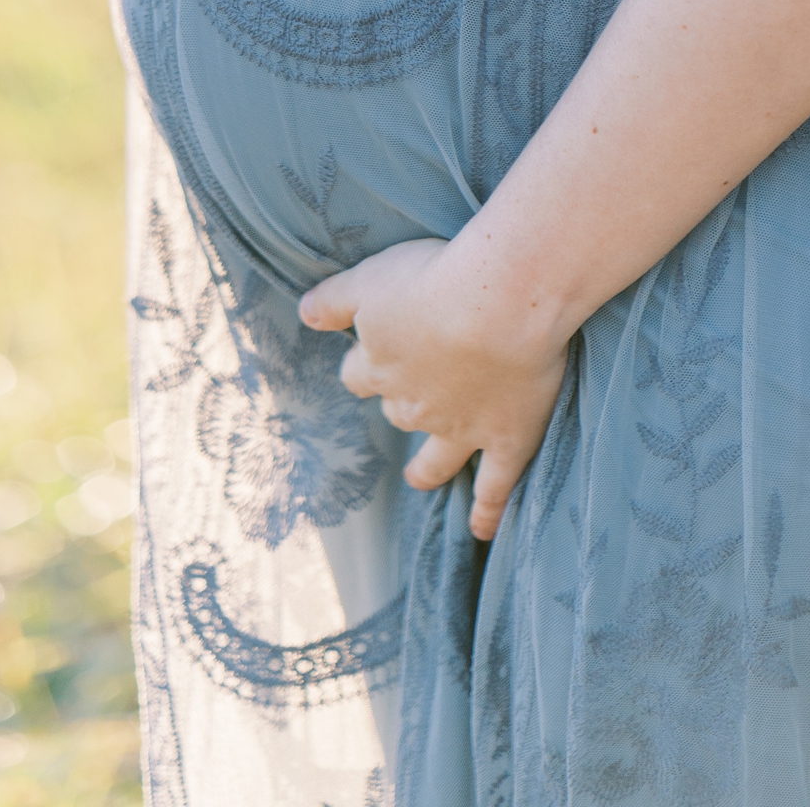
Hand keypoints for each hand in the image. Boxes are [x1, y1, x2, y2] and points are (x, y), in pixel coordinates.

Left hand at [299, 238, 568, 543]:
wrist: (499, 304)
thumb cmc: (433, 280)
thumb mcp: (371, 278)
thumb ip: (333, 300)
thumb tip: (302, 313)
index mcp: (379, 365)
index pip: (358, 375)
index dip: (366, 365)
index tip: (375, 356)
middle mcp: (413, 405)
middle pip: (397, 412)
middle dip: (402, 404)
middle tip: (415, 393)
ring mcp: (461, 429)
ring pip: (435, 459)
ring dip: (426, 469)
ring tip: (421, 479)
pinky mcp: (507, 440)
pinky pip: (495, 487)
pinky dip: (488, 512)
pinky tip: (482, 532)